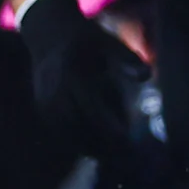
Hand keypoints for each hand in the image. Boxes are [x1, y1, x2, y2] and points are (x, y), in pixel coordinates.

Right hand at [17, 0, 150, 163]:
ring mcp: (45, 101)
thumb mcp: (107, 40)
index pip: (92, 110)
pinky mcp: (41, 108)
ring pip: (67, 134)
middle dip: (102, 146)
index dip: (110, 130)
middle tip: (125, 157)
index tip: (128, 142)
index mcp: (72, 74)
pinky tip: (94, 148)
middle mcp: (55, 91)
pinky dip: (76, 142)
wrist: (47, 32)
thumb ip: (127, 57)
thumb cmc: (83, 37)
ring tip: (111, 156)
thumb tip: (147, 76)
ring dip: (89, 148)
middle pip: (79, 128)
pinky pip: (59, 132)